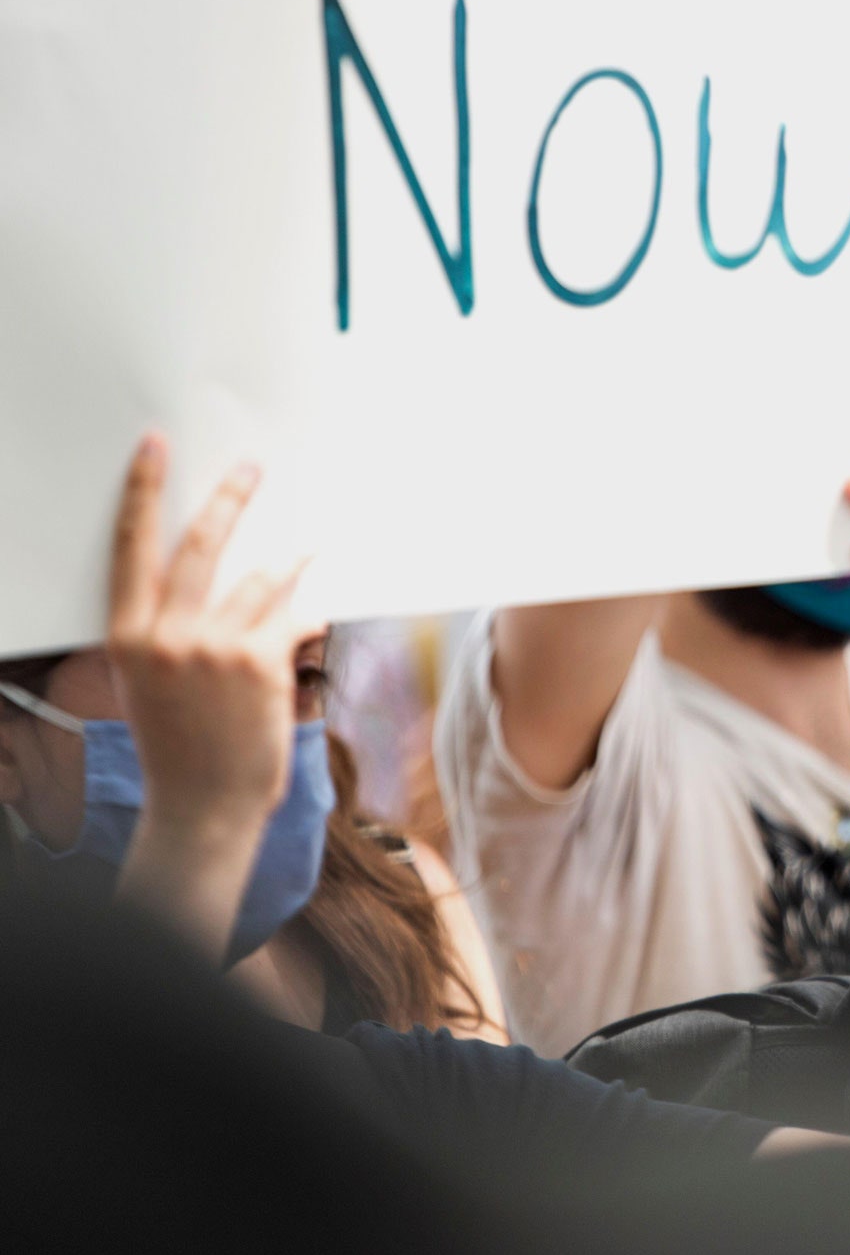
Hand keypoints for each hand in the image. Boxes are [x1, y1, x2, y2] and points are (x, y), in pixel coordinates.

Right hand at [103, 435, 311, 957]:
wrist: (204, 806)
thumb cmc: (180, 744)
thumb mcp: (150, 682)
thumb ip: (167, 631)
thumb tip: (212, 580)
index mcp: (129, 636)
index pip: (131, 548)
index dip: (143, 493)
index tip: (154, 449)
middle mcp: (168, 636)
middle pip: (201, 544)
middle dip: (228, 499)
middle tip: (251, 469)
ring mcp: (216, 647)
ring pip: (262, 578)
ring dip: (289, 565)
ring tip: (306, 553)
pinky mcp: (262, 663)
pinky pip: (295, 616)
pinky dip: (308, 613)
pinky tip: (316, 615)